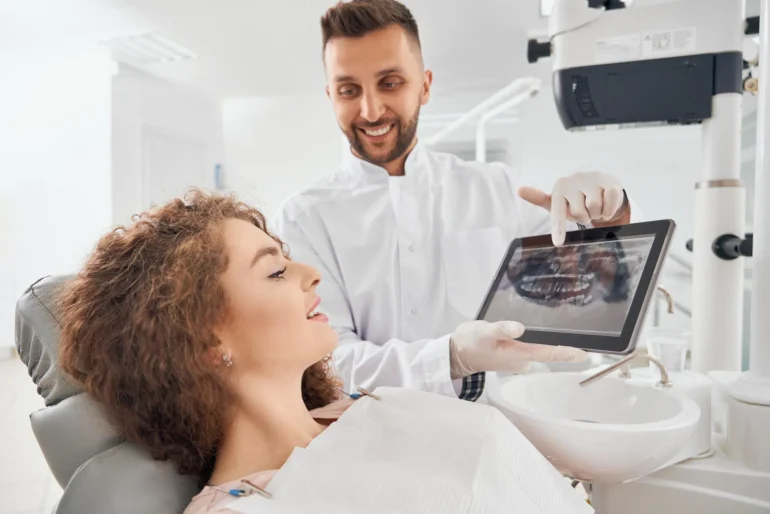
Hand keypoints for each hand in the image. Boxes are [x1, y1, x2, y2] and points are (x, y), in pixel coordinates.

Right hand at [448, 320, 588, 379]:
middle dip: (563, 349)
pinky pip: (532, 350)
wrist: (457, 354)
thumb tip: (520, 328)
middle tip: (581, 343)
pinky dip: (538, 344)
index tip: (585, 355)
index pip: (547, 354)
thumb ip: (501, 329)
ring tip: (566, 336)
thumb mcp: (483, 331)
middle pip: (547, 354)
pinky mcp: (514, 357)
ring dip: (550, 346)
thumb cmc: (471, 342)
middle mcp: (521, 361)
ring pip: (540, 352)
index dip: (566, 354)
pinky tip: (541, 335)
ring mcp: (518, 361)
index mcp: (516, 354)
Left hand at [518, 171, 628, 245]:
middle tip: (585, 211)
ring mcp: (592, 179)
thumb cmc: (576, 198)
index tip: (558, 243)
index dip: (559, 228)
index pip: (557, 212)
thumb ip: (538, 198)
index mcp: (559, 187)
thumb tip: (519, 190)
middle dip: (584, 217)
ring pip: (595, 208)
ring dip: (597, 213)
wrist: (601, 186)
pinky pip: (609, 201)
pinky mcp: (609, 181)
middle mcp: (574, 180)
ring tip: (595, 207)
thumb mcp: (557, 202)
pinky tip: (607, 204)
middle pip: (579, 213)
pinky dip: (609, 209)